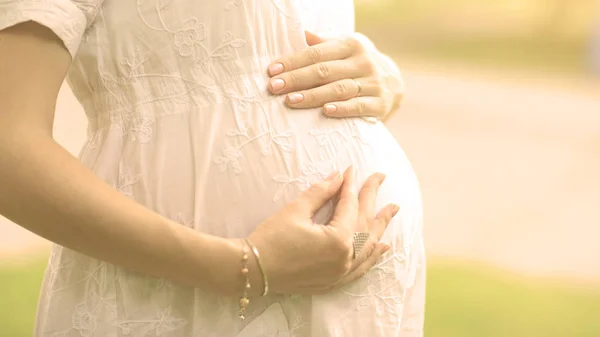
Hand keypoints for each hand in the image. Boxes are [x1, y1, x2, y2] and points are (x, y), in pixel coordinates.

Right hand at [247, 166, 399, 294]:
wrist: (252, 270)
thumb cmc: (271, 238)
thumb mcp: (296, 210)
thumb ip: (321, 192)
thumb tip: (338, 177)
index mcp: (337, 240)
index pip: (349, 206)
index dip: (351, 185)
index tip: (352, 169)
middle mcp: (344, 259)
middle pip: (364, 224)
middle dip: (372, 199)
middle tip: (380, 178)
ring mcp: (340, 273)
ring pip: (367, 247)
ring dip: (380, 226)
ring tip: (392, 210)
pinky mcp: (332, 282)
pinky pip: (360, 268)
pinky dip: (372, 256)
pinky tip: (382, 247)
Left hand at [267, 31, 403, 121]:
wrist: (394, 83)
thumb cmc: (358, 63)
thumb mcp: (344, 47)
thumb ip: (321, 43)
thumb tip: (297, 32)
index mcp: (351, 45)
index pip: (316, 53)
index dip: (293, 61)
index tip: (272, 70)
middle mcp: (363, 62)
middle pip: (324, 71)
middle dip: (297, 79)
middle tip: (274, 87)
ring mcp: (373, 83)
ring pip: (339, 90)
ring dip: (313, 96)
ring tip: (291, 101)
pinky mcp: (380, 104)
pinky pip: (358, 107)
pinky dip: (342, 109)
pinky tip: (326, 112)